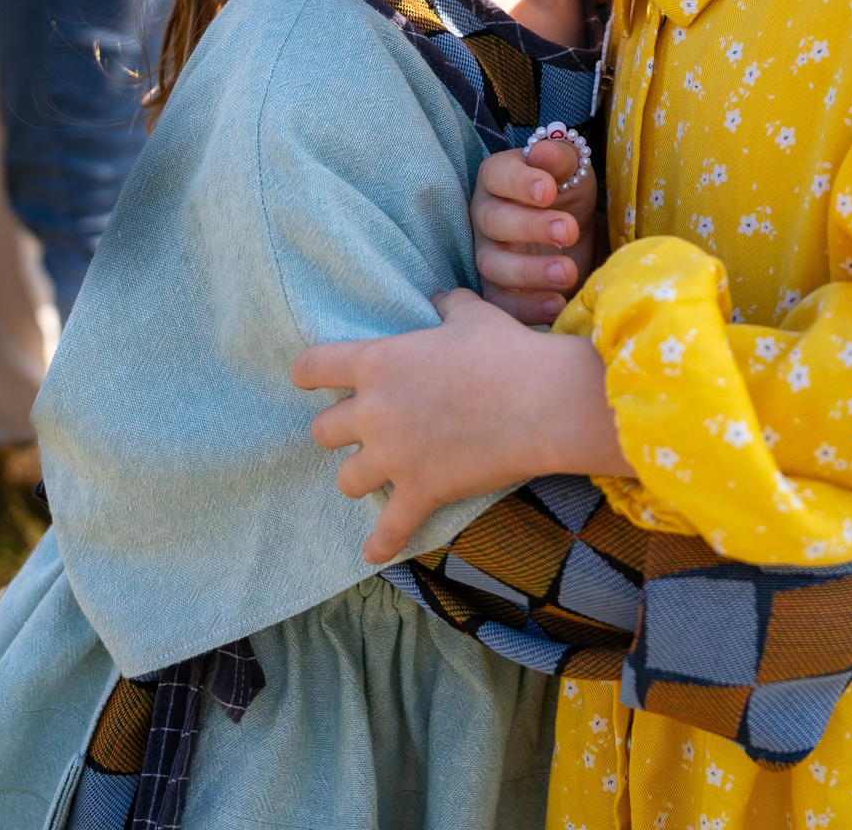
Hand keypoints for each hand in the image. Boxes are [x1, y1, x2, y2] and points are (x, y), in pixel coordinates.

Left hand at [293, 288, 615, 564]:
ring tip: (377, 475)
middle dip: (341, 431)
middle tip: (365, 429)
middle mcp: (374, 411)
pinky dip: (381, 543)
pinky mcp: (421, 491)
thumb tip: (440, 299)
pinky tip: (372, 553)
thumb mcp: (472, 314)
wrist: (543, 401)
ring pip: (347, 480)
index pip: (311, 369)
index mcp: (378, 362)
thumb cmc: (507, 351)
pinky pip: (388, 530)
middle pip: (323, 431)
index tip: (310, 381)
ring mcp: (394, 456)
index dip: (308, 375)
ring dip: (360, 476)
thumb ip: (447, 305)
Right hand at [472, 137, 599, 323]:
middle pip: (494, 221)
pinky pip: (501, 303)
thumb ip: (559, 157)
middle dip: (531, 227)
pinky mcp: (497, 291)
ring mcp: (487, 255)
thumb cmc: (566, 194)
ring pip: (493, 265)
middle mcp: (484, 216)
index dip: (520, 183)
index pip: (497, 175)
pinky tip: (557, 305)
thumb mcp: (572, 170)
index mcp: (497, 178)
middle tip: (568, 231)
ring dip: (530, 272)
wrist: (574, 234)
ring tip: (568, 273)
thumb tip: (542, 151)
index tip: (548, 191)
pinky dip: (527, 308)